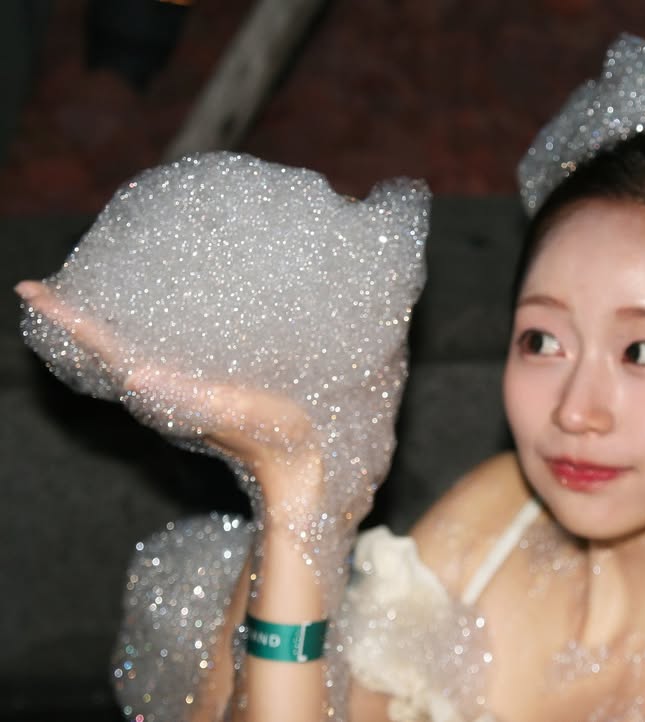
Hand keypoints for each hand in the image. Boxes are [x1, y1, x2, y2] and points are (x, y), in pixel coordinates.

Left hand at [16, 280, 322, 509]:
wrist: (300, 469)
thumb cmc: (277, 437)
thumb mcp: (238, 412)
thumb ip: (188, 396)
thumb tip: (135, 374)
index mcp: (164, 391)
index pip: (104, 349)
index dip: (68, 318)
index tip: (30, 289)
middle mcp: (160, 393)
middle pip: (102, 353)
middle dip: (72, 320)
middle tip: (42, 289)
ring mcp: (176, 397)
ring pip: (122, 359)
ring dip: (97, 330)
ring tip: (80, 302)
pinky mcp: (195, 398)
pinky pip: (148, 362)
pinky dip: (129, 342)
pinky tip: (141, 332)